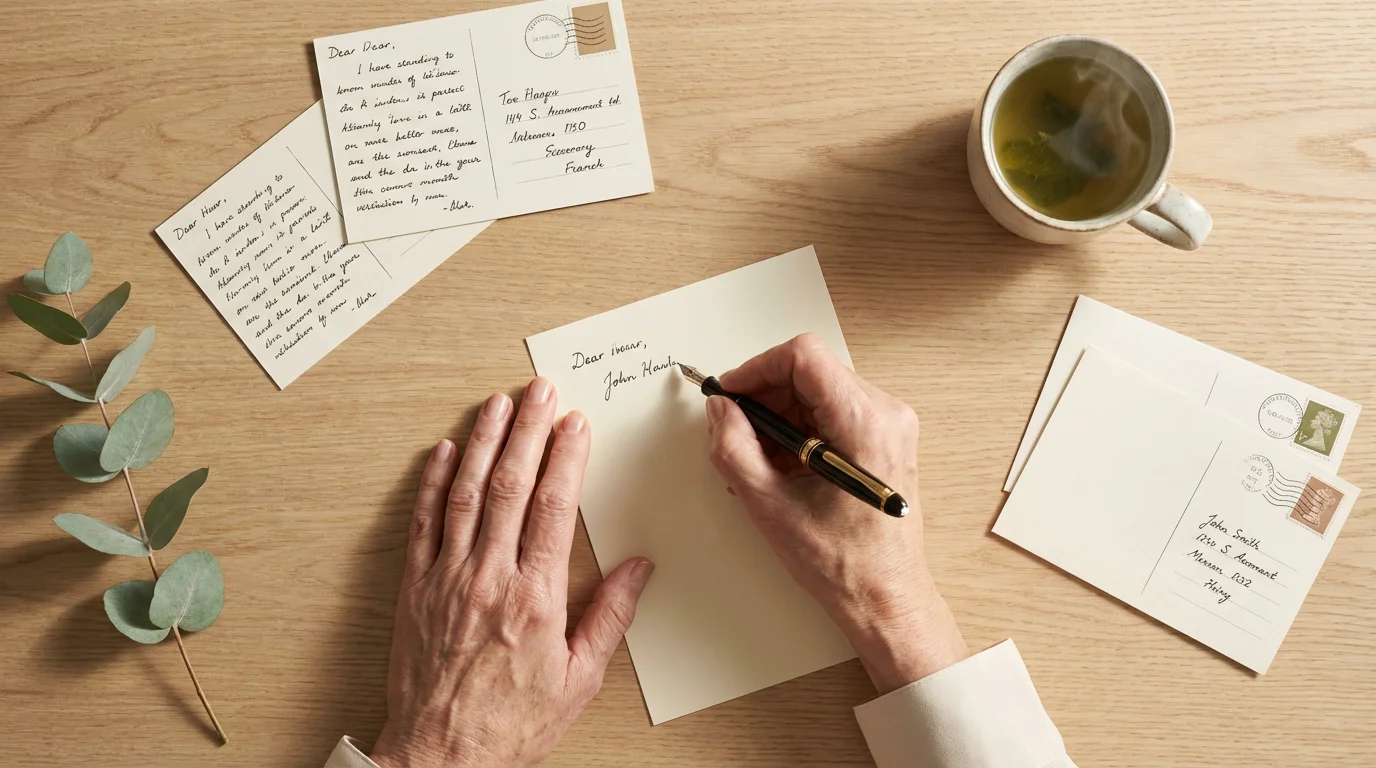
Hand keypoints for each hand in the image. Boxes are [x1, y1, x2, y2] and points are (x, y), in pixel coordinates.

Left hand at [371, 378, 654, 767]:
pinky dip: (433, 483)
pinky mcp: (415, 589)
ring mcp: (447, 578)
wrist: (441, 756)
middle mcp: (488, 576)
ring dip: (482, 442)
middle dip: (527, 430)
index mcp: (535, 596)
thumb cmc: (510, 724)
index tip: (575, 423)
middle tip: (539, 390)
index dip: (565, 457)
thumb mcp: (578, 679)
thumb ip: (609, 618)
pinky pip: (423, 523)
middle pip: (511, 485)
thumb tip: (637, 569)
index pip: (553, 506)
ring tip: (496, 404)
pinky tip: (443, 452)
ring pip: (466, 493)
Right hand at [705, 334, 966, 693]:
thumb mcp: (771, 507)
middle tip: (734, 433)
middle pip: (809, 371)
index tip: (729, 396)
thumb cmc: (844, 565)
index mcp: (864, 424)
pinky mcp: (884, 439)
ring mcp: (889, 425)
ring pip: (817, 391)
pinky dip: (799, 430)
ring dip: (779, 417)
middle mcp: (885, 414)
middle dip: (764, 398)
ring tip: (757, 462)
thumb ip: (734, 449)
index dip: (756, 370)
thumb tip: (720, 410)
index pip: (802, 357)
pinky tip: (781, 468)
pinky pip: (831, 412)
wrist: (886, 598)